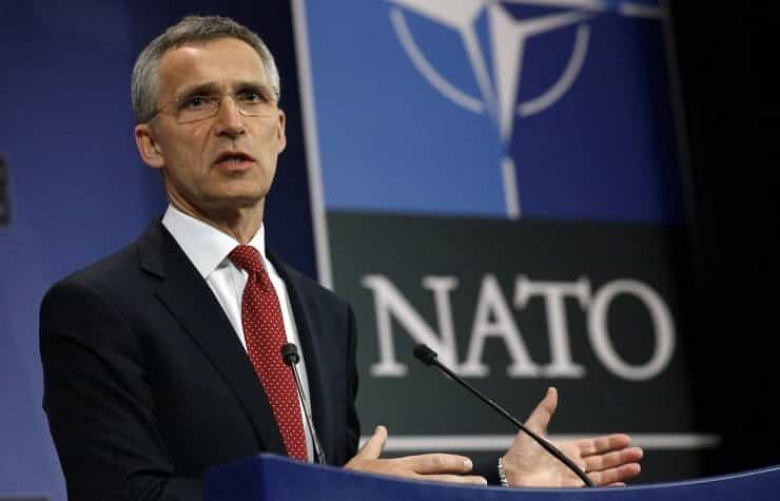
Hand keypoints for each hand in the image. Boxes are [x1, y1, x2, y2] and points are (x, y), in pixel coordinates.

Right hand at [345, 425, 486, 485]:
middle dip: (463, 480)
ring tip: (477, 496)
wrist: (335, 493)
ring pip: (436, 493)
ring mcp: (401, 493)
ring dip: (457, 495)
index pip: (431, 462)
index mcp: (398, 467)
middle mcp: (403, 480)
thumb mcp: (362, 459)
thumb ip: (375, 445)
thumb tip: (381, 429)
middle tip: (482, 482)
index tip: (467, 463)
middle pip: (440, 479)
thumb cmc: (348, 481)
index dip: (451, 462)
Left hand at [501, 387, 642, 487]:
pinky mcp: (572, 490)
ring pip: (603, 475)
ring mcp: (573, 479)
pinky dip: (609, 486)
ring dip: (620, 471)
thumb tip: (553, 391)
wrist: (510, 476)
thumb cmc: (518, 454)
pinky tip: (621, 483)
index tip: (626, 439)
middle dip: (621, 457)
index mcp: (566, 450)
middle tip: (638, 452)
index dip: (609, 443)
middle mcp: (572, 465)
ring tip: (636, 466)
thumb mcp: (533, 428)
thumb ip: (544, 410)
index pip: (594, 447)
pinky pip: (594, 488)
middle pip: (603, 461)